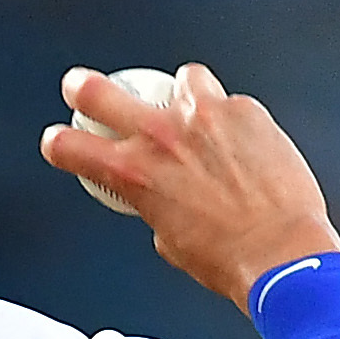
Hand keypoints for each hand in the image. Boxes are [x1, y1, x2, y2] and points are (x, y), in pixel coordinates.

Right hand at [40, 62, 339, 316]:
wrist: (280, 253)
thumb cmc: (225, 259)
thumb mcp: (170, 239)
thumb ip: (156, 203)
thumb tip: (164, 193)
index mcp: (132, 173)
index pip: (72, 147)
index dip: (59, 143)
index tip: (59, 140)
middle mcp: (161, 136)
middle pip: (100, 93)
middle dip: (82, 89)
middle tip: (79, 87)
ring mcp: (204, 116)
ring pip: (183, 79)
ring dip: (184, 93)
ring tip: (197, 112)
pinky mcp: (245, 110)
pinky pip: (231, 104)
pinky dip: (233, 120)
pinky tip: (245, 145)